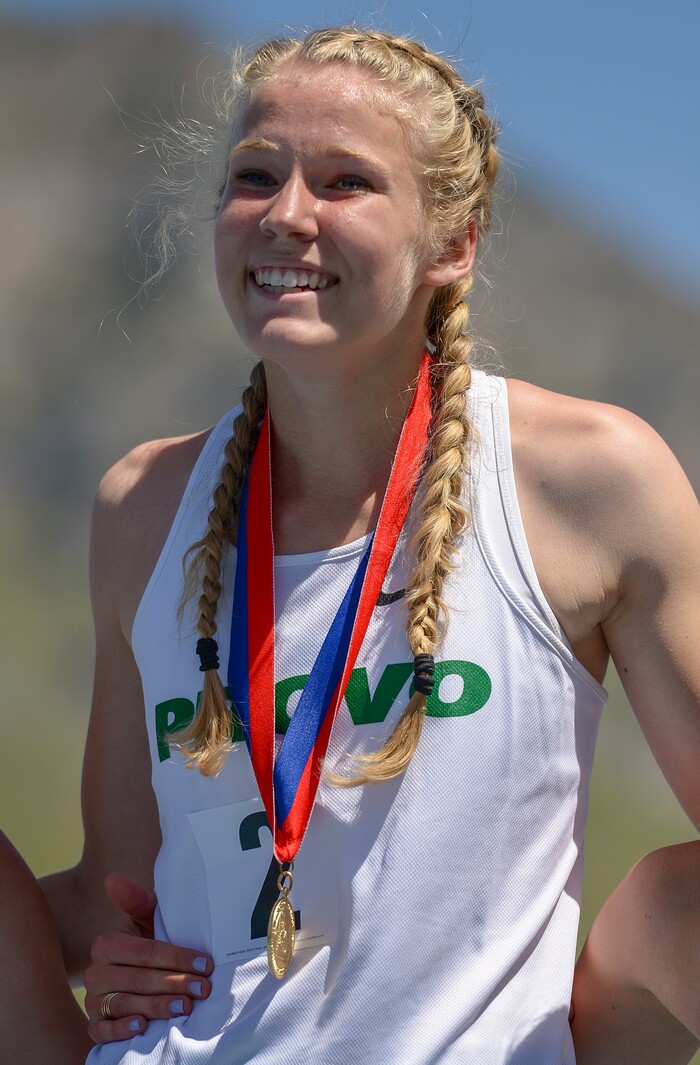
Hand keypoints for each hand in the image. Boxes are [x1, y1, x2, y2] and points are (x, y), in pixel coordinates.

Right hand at [84, 873, 212, 1043]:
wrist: (137, 976)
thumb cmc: (148, 944)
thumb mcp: (146, 921)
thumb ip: (136, 901)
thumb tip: (112, 878)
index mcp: (106, 944)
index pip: (146, 952)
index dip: (177, 958)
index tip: (205, 964)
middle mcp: (96, 973)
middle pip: (139, 979)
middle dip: (175, 983)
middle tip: (203, 988)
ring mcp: (94, 1001)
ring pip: (126, 1004)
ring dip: (157, 1007)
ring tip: (185, 1007)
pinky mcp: (95, 1025)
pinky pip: (103, 1031)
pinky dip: (121, 1030)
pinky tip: (142, 1026)